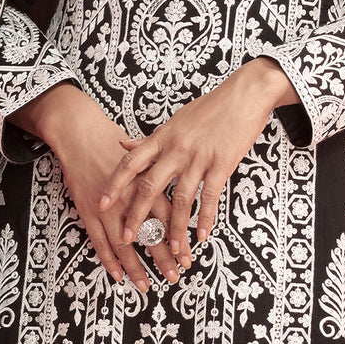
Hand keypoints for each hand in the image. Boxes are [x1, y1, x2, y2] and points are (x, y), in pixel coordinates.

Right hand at [11, 84, 191, 291]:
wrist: (82, 134)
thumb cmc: (114, 142)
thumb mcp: (143, 153)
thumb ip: (162, 173)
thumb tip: (184, 184)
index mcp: (146, 181)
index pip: (167, 216)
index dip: (178, 237)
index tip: (188, 255)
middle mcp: (129, 196)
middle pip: (149, 232)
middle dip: (162, 257)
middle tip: (175, 275)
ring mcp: (108, 206)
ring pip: (124, 243)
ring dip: (136, 266)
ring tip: (146, 285)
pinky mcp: (89, 211)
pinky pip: (99, 241)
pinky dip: (108, 260)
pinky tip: (117, 274)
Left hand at [98, 57, 298, 256]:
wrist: (243, 94)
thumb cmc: (210, 108)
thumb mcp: (175, 120)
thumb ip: (150, 138)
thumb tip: (122, 144)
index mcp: (163, 136)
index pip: (131, 162)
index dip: (115, 184)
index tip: (101, 203)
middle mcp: (177, 148)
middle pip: (150, 185)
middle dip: (137, 215)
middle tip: (127, 237)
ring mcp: (199, 156)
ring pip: (181, 198)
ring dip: (175, 227)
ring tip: (171, 248)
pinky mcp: (222, 163)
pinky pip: (210, 196)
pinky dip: (206, 218)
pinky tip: (202, 235)